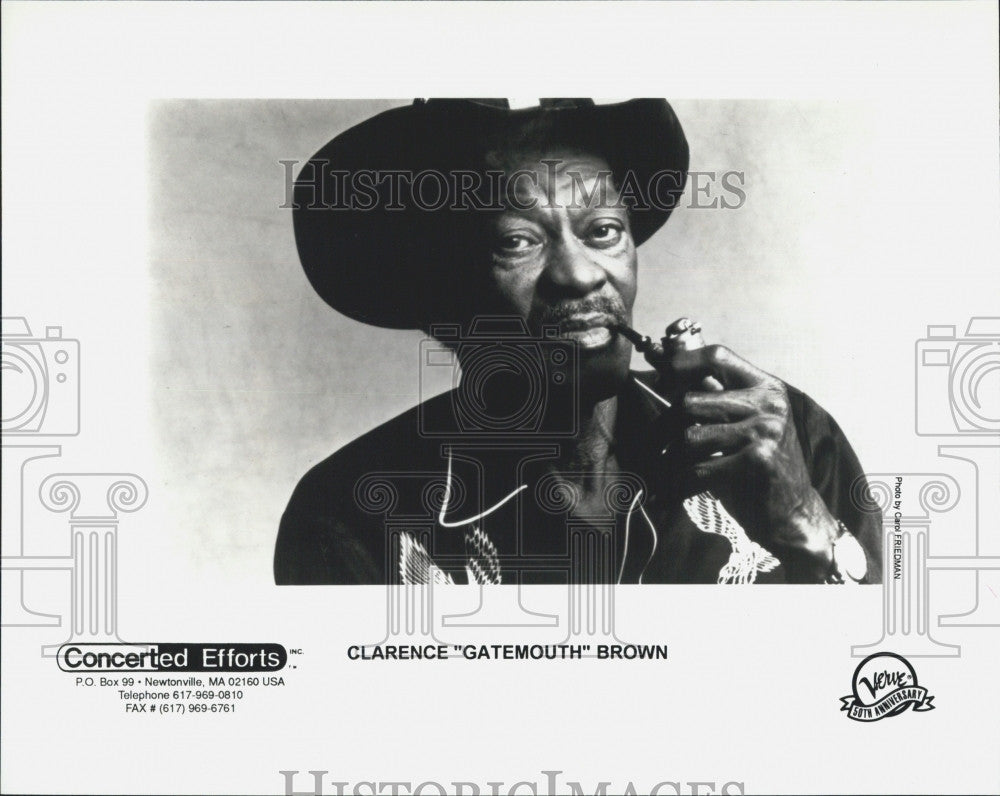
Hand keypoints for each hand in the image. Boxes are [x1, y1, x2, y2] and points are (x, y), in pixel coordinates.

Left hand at [666, 344, 839, 581]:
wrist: (794, 512)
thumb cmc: (760, 467)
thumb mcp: (746, 423)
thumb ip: (716, 397)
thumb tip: (667, 367)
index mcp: (767, 387)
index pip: (717, 355)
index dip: (682, 362)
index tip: (661, 375)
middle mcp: (769, 404)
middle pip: (690, 401)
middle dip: (665, 427)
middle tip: (655, 445)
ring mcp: (766, 431)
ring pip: (689, 436)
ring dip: (674, 459)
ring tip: (675, 469)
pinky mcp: (758, 461)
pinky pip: (699, 467)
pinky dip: (684, 482)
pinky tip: (685, 487)